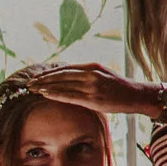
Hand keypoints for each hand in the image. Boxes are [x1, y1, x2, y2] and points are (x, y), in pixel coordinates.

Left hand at [24, 64, 158, 117]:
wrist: (137, 95)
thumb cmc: (120, 88)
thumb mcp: (104, 75)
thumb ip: (87, 75)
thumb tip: (69, 79)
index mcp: (92, 66)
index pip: (65, 69)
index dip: (50, 73)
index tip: (38, 77)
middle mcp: (91, 74)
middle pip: (61, 75)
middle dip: (43, 79)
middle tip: (29, 83)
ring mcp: (92, 86)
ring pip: (63, 85)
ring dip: (45, 86)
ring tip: (32, 89)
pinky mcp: (93, 99)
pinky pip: (69, 96)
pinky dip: (55, 94)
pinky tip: (45, 94)